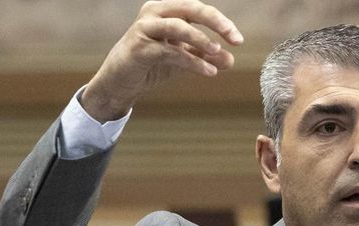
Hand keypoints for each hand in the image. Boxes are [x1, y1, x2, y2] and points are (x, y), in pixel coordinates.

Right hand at [82, 0, 242, 120]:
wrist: (120, 83)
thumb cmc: (149, 65)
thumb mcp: (182, 59)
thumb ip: (204, 56)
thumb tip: (230, 59)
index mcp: (166, 10)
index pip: (198, 9)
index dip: (221, 22)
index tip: (238, 39)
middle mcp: (154, 13)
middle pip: (191, 9)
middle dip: (216, 22)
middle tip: (235, 39)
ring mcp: (144, 29)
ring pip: (179, 27)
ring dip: (202, 40)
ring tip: (218, 53)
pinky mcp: (139, 48)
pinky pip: (170, 52)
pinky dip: (192, 61)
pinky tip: (209, 71)